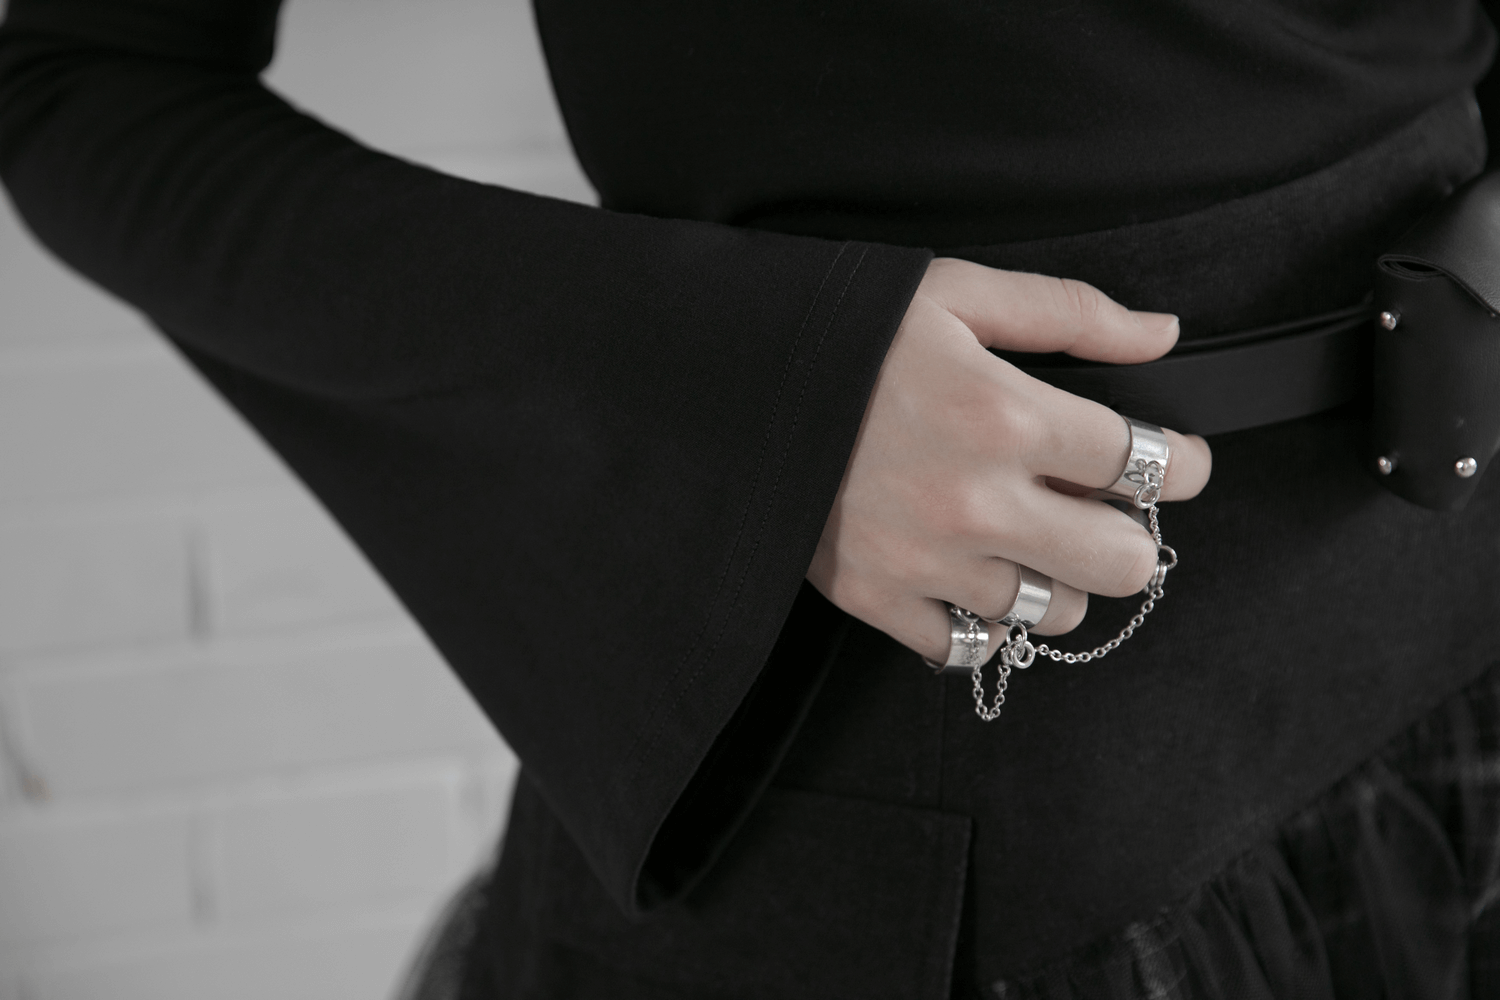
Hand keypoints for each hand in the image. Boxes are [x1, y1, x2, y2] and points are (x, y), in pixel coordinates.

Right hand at [807, 257, 1212, 662]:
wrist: (724, 381)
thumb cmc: (845, 330)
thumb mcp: (955, 293)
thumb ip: (1067, 312)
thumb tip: (1164, 336)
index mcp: (1005, 415)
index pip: (1145, 463)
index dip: (1182, 465)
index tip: (1178, 461)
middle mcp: (975, 500)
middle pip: (1120, 563)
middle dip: (1131, 535)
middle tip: (1104, 510)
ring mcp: (924, 560)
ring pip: (1049, 612)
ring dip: (1058, 577)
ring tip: (1029, 540)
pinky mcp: (874, 597)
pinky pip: (964, 647)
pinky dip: (980, 622)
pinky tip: (971, 579)